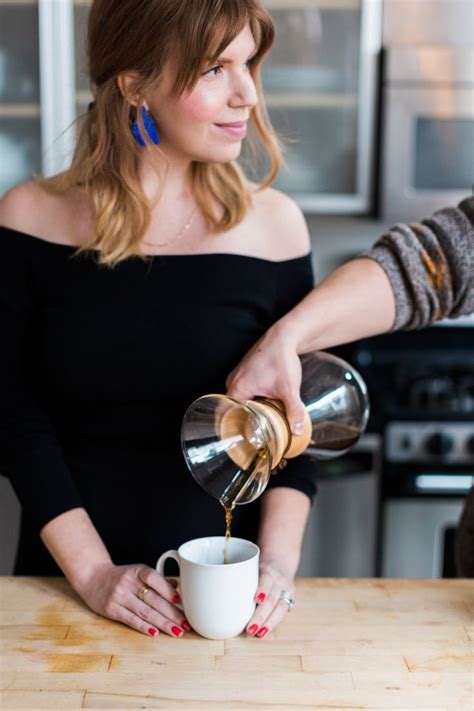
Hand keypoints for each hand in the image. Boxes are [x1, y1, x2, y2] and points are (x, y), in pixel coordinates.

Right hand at [74, 561, 190, 637]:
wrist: (92, 576)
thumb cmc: (120, 576)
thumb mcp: (137, 571)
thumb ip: (157, 579)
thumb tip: (177, 586)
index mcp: (137, 571)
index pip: (154, 578)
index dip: (167, 589)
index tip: (180, 600)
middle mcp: (128, 583)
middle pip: (153, 599)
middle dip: (172, 613)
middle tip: (186, 623)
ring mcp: (119, 596)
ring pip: (144, 612)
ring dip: (162, 623)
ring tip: (177, 631)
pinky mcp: (112, 610)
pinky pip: (131, 620)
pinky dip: (144, 627)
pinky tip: (156, 633)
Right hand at [226, 323, 304, 435]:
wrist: (284, 336)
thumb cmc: (281, 359)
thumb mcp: (288, 389)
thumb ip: (293, 411)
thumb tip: (297, 432)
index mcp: (238, 388)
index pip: (224, 414)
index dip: (226, 428)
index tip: (233, 440)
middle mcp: (233, 381)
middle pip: (230, 407)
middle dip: (238, 421)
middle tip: (247, 437)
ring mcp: (238, 375)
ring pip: (236, 399)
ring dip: (244, 410)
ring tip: (254, 425)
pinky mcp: (245, 372)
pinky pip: (242, 390)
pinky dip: (248, 399)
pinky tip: (260, 407)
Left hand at [244, 559, 294, 638]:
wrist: (280, 561)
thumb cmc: (258, 567)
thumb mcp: (251, 565)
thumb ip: (241, 576)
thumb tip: (216, 592)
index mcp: (267, 570)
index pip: (266, 579)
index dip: (263, 589)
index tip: (257, 599)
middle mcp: (279, 581)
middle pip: (272, 599)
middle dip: (261, 616)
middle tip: (249, 629)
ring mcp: (286, 590)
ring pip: (280, 609)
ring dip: (269, 623)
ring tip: (258, 634)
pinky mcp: (289, 599)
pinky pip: (282, 613)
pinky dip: (273, 623)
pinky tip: (264, 632)